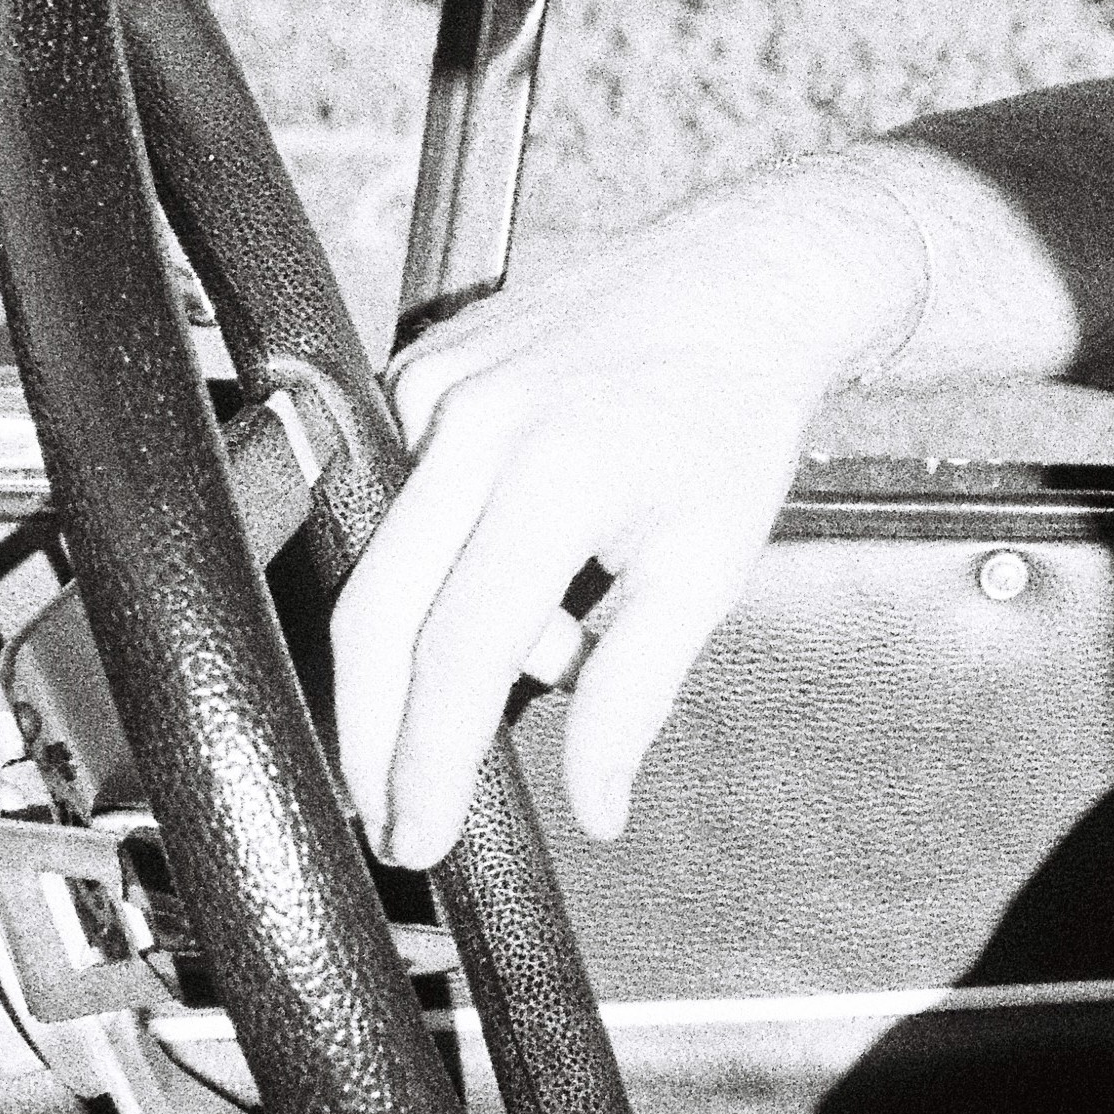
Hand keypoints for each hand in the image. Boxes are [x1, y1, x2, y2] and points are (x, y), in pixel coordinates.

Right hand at [330, 171, 917, 863]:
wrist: (741, 281)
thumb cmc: (733, 414)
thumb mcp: (706, 567)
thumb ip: (634, 694)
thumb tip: (594, 805)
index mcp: (556, 472)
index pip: (461, 651)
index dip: (426, 758)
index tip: (419, 832)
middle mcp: (474, 422)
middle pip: (375, 616)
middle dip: (372, 736)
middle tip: (392, 815)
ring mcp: (430, 386)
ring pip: (378, 565)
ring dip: (424, 648)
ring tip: (549, 643)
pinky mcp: (412, 370)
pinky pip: (393, 504)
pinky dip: (442, 566)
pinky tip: (527, 568)